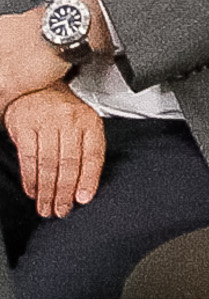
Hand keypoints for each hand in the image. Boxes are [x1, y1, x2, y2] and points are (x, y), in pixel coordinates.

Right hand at [6, 87, 104, 216]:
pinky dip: (30, 180)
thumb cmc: (63, 111)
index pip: (92, 155)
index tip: (83, 199)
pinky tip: (32, 192)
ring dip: (46, 191)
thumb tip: (87, 185)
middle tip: (61, 210)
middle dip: (64, 191)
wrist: (36, 88)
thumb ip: (88, 149)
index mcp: (89, 121)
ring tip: (46, 207)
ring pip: (48, 164)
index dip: (89, 179)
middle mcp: (69, 121)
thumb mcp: (84, 123)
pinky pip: (28, 159)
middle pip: (68, 163)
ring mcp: (46, 123)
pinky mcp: (25, 127)